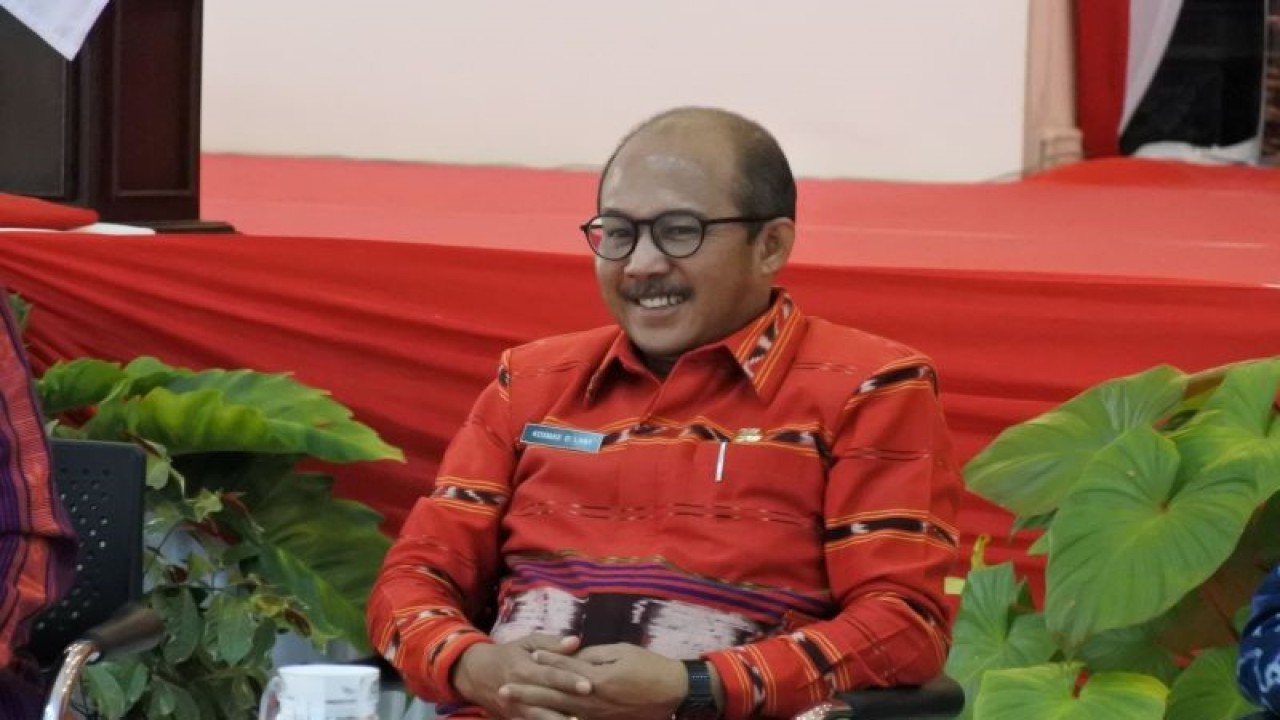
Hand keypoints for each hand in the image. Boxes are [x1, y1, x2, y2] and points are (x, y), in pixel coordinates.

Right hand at [453, 634, 590, 719]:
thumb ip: (551, 643)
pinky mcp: (515, 719)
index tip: (589, 685)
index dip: (569, 681)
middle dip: (569, 705)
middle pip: (547, 700)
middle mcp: (519, 691)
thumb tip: (576, 641)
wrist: (476, 674)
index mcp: (524, 669)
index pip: (550, 676)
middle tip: (591, 704)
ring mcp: (516, 709)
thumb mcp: (527, 642)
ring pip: (539, 718)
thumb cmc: (508, 654)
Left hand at [500, 643, 690, 719]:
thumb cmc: (649, 667)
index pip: (565, 668)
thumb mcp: (622, 651)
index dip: (546, 662)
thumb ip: (594, 655)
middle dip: (526, 693)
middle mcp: (592, 699)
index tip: (526, 657)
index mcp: (597, 677)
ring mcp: (596, 715)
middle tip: (502, 690)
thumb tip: (572, 654)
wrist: (674, 694)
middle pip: (553, 695)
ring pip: (559, 712)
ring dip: (534, 710)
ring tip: (513, 707)